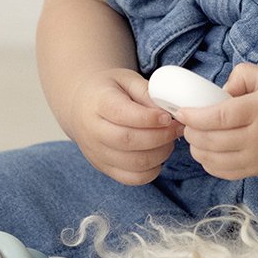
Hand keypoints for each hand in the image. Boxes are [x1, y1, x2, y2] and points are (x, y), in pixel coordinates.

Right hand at [67, 69, 184, 185]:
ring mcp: (96, 152)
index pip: (122, 114)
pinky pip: (130, 178)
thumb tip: (169, 110)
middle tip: (177, 128)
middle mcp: (93, 131)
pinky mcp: (103, 167)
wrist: (81, 104)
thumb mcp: (127, 79)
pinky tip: (158, 155)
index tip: (168, 116)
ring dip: (159, 154)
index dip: (149, 118)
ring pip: (132, 163)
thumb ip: (147, 92)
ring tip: (170, 141)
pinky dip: (151, 171)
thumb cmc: (109, 90)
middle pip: (128, 141)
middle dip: (160, 137)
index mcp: (98, 103)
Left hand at [174, 62, 257, 178]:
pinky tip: (207, 155)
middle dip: (193, 133)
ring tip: (194, 139)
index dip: (195, 116)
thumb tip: (219, 92)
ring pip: (218, 160)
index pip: (219, 117)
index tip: (181, 112)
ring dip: (199, 151)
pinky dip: (212, 165)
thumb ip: (241, 76)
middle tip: (186, 124)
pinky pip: (229, 173)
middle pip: (214, 140)